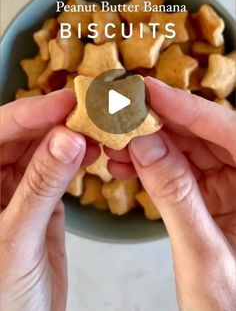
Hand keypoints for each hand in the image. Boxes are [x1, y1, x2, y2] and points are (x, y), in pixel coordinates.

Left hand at [0, 90, 98, 310]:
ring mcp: (19, 188)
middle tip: (88, 111)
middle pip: (23, 134)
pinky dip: (77, 157)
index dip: (31, 112)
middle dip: (54, 120)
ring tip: (96, 128)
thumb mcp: (18, 239)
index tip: (66, 102)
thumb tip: (67, 138)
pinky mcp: (43, 200)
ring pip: (44, 148)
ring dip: (69, 136)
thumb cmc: (2, 298)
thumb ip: (41, 186)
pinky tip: (92, 151)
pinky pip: (59, 168)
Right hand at [106, 77, 235, 310]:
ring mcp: (231, 187)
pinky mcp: (211, 197)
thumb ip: (174, 195)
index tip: (146, 90)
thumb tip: (144, 141)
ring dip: (149, 145)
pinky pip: (180, 172)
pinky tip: (125, 163)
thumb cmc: (233, 308)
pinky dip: (151, 166)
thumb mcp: (203, 254)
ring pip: (188, 150)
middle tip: (121, 112)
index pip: (226, 130)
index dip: (184, 106)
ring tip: (114, 143)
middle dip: (158, 123)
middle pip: (203, 135)